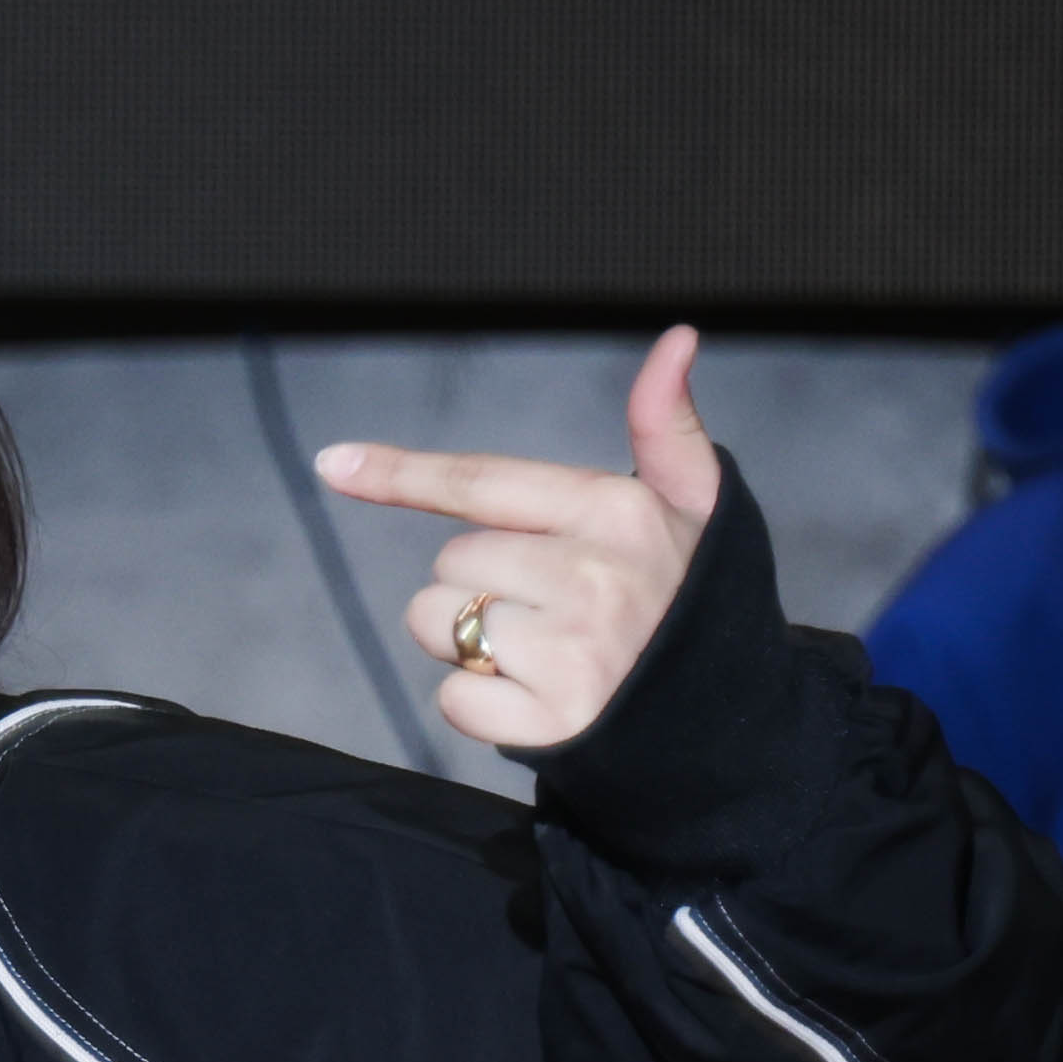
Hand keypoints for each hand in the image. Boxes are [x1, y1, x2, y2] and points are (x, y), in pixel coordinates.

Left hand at [316, 326, 729, 754]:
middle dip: (479, 584)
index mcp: (614, 512)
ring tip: (543, 653)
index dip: (401, 472)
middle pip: (451, 562)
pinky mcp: (552, 722)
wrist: (729, 723)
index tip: (333, 462)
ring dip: (470, 643)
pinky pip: (455, 698)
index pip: (481, 482)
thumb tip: (678, 338)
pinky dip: (482, 705)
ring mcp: (570, 653)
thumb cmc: (692, 603)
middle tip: (551, 607)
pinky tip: (539, 699)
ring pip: (440, 625)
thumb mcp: (698, 506)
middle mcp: (589, 577)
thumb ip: (666, 426)